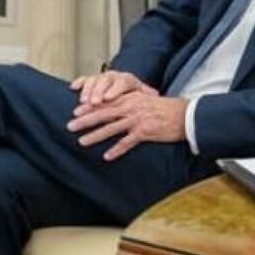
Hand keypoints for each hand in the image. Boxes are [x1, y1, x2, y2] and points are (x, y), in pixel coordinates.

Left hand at [66, 89, 187, 160]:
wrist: (185, 115)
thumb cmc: (164, 108)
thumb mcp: (144, 100)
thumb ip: (128, 103)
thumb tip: (112, 108)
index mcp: (130, 98)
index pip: (105, 102)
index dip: (89, 107)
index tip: (74, 111)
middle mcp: (131, 107)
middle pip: (103, 114)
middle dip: (85, 120)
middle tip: (70, 126)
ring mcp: (137, 120)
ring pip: (111, 128)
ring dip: (95, 136)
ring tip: (82, 141)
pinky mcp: (145, 132)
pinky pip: (128, 142)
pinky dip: (117, 149)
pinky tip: (107, 156)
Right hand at [70, 70, 145, 107]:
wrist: (125, 86)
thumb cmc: (133, 94)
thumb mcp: (142, 94)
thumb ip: (147, 94)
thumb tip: (155, 95)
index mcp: (126, 79)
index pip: (120, 82)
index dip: (113, 90)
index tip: (107, 99)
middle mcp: (112, 76)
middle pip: (104, 82)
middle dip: (97, 92)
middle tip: (93, 102)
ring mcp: (101, 77)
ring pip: (93, 81)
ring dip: (87, 91)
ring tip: (83, 102)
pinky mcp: (91, 80)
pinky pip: (84, 79)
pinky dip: (78, 83)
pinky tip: (73, 88)